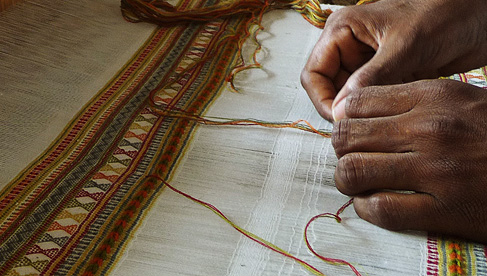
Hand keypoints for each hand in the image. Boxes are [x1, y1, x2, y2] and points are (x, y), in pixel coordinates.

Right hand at [301, 0, 486, 120]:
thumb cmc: (445, 12)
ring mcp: (369, 63)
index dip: (322, 99)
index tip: (339, 120)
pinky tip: (395, 111)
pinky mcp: (387, 75)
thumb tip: (341, 109)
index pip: (313, 74)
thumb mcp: (405, 46)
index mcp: (343, 31)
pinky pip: (372, 100)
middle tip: (360, 126)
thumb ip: (371, 77)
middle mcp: (351, 47)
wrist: (480, 15)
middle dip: (342, 108)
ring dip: (363, 111)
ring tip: (381, 117)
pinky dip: (380, 109)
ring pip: (350, 98)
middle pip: (329, 89)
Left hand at [332, 79, 486, 241]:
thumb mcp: (461, 99)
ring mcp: (436, 171)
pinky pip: (380, 209)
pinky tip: (373, 203)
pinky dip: (367, 207)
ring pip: (353, 171)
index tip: (351, 130)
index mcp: (433, 97)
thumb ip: (412, 102)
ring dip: (347, 179)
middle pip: (346, 136)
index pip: (357, 102)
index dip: (345, 118)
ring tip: (358, 181)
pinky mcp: (445, 210)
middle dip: (340, 149)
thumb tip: (360, 111)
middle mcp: (430, 129)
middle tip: (352, 156)